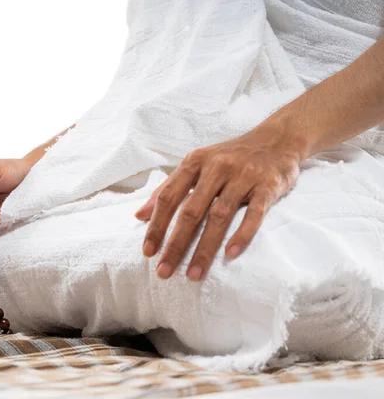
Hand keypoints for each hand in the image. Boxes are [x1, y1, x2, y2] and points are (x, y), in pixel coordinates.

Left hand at [134, 129, 303, 280]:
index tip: (148, 252)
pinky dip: (242, 234)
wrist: (276, 140)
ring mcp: (243, 177)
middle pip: (191, 211)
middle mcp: (217, 167)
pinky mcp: (267, 186)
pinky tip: (230, 254)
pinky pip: (254, 214)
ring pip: (219, 216)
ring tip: (193, 274)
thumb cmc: (229, 157)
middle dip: (175, 244)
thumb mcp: (196, 165)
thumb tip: (139, 215)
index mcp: (195, 162)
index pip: (168, 197)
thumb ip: (168, 188)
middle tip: (164, 271)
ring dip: (205, 248)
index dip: (156, 226)